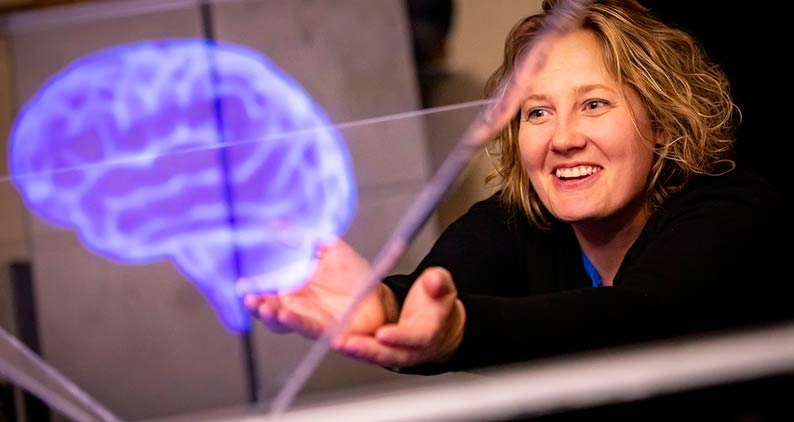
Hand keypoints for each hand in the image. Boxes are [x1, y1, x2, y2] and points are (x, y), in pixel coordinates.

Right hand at [242, 239, 397, 339]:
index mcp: (293, 287)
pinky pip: (307, 328)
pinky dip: (296, 323)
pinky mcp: (326, 330)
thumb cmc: (354, 274)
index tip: (240, 284)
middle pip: (268, 309)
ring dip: (273, 317)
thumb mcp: (328, 249)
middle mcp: (297, 305)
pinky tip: (287, 316)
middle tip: (249, 298)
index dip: (252, 288)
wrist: (381, 295)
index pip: (265, 289)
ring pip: (283, 323)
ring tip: (265, 308)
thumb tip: (275, 224)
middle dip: (257, 306)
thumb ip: (302, 238)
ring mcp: (309, 318)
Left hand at [332, 267, 465, 368]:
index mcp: (429, 331)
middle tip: (346, 342)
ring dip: (353, 351)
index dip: (400, 337)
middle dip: (367, 349)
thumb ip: (438, 283)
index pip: (416, 337)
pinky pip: (363, 352)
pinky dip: (348, 348)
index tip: (382, 334)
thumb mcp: (442, 286)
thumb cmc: (435, 302)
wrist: (435, 324)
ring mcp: (393, 352)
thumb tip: (433, 281)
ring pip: (372, 356)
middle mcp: (411, 348)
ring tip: (335, 341)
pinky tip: (332, 339)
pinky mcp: (378, 351)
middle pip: (389, 353)